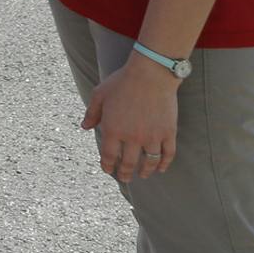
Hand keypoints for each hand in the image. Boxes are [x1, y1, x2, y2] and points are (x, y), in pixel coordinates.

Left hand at [82, 59, 178, 182]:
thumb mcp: (100, 95)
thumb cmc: (122, 82)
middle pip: (129, 163)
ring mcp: (152, 136)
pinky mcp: (168, 133)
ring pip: (149, 162)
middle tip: (125, 178)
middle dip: (126, 174)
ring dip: (146, 172)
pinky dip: (165, 164)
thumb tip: (85, 127)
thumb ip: (92, 113)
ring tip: (143, 175)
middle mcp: (132, 137)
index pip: (109, 156)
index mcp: (113, 129)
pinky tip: (161, 168)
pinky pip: (168, 154)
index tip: (108, 170)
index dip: (108, 166)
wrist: (150, 74)